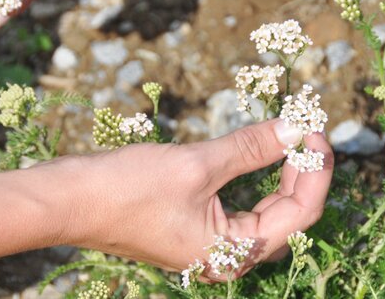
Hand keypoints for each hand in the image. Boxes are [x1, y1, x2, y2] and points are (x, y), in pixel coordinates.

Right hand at [61, 119, 333, 279]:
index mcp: (233, 254)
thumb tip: (297, 127)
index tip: (316, 128)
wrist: (67, 200)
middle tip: (307, 127)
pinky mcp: (197, 229)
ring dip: (282, 173)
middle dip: (303, 170)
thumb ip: (252, 147)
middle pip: (288, 215)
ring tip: (293, 136)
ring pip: (267, 210)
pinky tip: (263, 153)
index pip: (300, 213)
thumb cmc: (126, 188)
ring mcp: (211, 245)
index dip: (316, 169)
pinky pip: (242, 207)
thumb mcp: (196, 164)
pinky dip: (256, 178)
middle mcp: (227, 258)